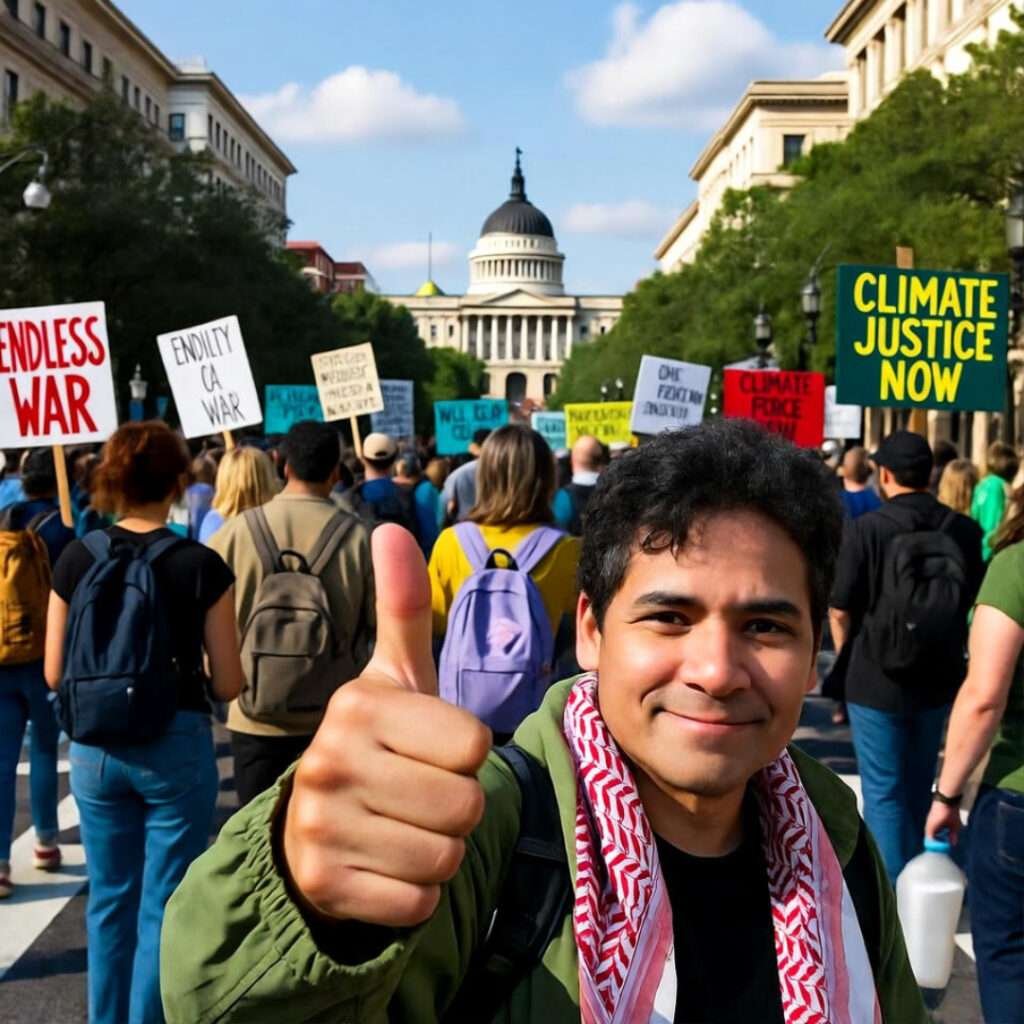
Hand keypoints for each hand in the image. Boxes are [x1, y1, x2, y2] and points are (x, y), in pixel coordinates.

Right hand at [283, 525, 491, 927]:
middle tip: (418, 795)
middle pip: (467, 804)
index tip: (428, 749)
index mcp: (358, 704)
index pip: (475, 744)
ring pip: (447, 858)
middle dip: (458, 807)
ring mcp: (319, 826)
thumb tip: (390, 526)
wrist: (313, 825)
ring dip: (439, 851)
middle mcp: (328, 759)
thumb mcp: (395, 676)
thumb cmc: (378, 743)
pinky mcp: (322, 884)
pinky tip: (382, 867)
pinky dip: (415, 894)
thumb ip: (402, 607)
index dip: (466, 753)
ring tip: (401, 828)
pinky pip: (419, 904)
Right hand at [925, 798, 962, 845]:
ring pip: (932, 832)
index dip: (935, 847)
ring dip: (938, 836)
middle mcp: (929, 825)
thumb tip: (952, 843)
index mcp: (931, 828)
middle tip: (945, 847)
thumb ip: (953, 835)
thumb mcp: (954, 825)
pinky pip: (934, 827)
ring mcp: (930, 820)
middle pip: (930, 837)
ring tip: (946, 839)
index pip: (930, 841)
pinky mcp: (933, 817)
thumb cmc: (949, 812)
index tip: (942, 851)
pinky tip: (946, 831)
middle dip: (937, 842)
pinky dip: (939, 831)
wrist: (946, 798)